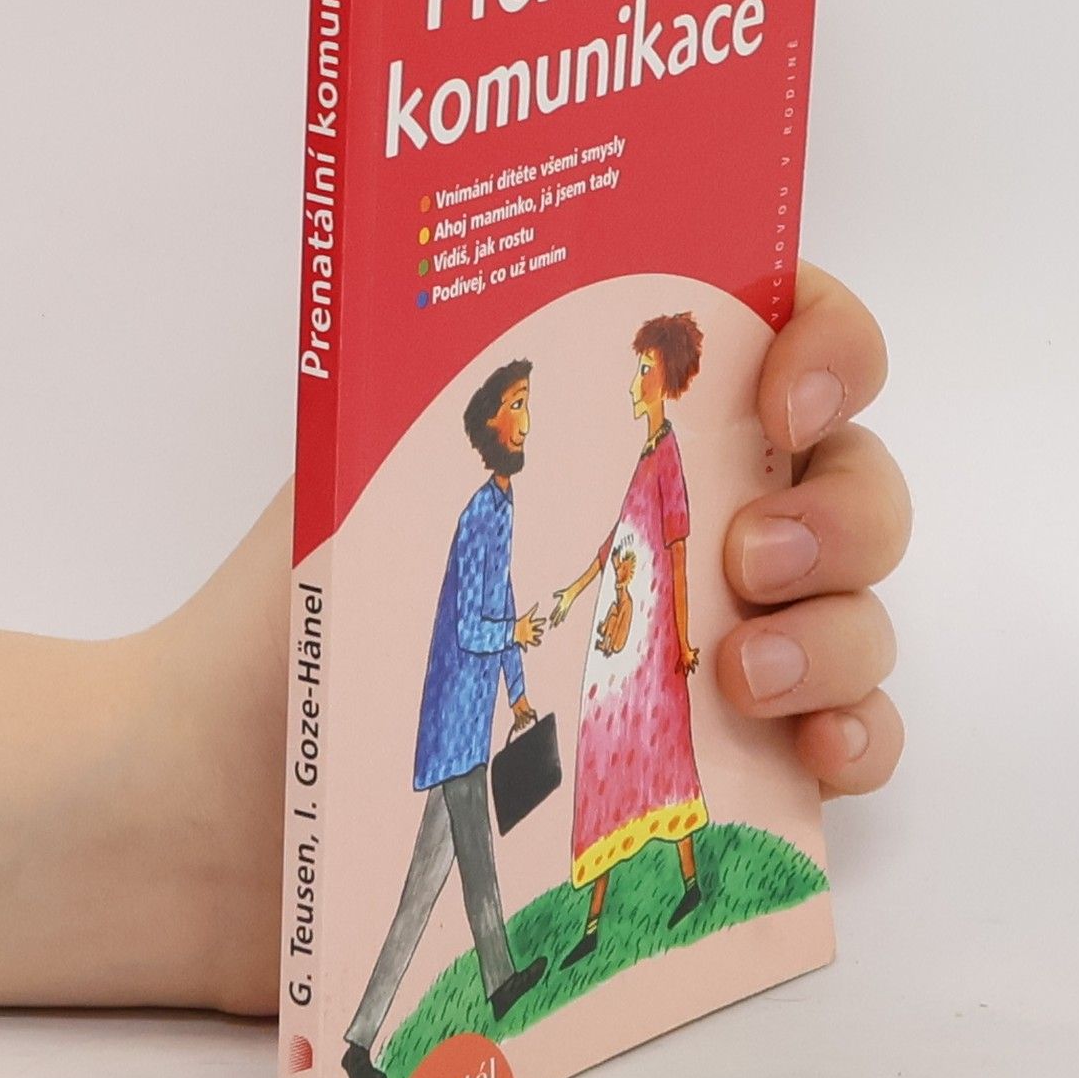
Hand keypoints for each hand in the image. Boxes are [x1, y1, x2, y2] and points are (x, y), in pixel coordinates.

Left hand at [144, 266, 903, 1013]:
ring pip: (860, 610)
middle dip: (842, 508)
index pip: (776, 337)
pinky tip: (817, 755)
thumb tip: (559, 274)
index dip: (828, 345)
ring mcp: (703, 643)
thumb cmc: (285, 617)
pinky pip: (844, 737)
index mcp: (605, 427)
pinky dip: (859, 737)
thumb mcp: (370, 459)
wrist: (217, 803)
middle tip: (755, 556)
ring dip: (842, 630)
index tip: (786, 396)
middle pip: (848, 480)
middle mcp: (674, 522)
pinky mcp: (711, 765)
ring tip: (743, 674)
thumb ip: (482, 370)